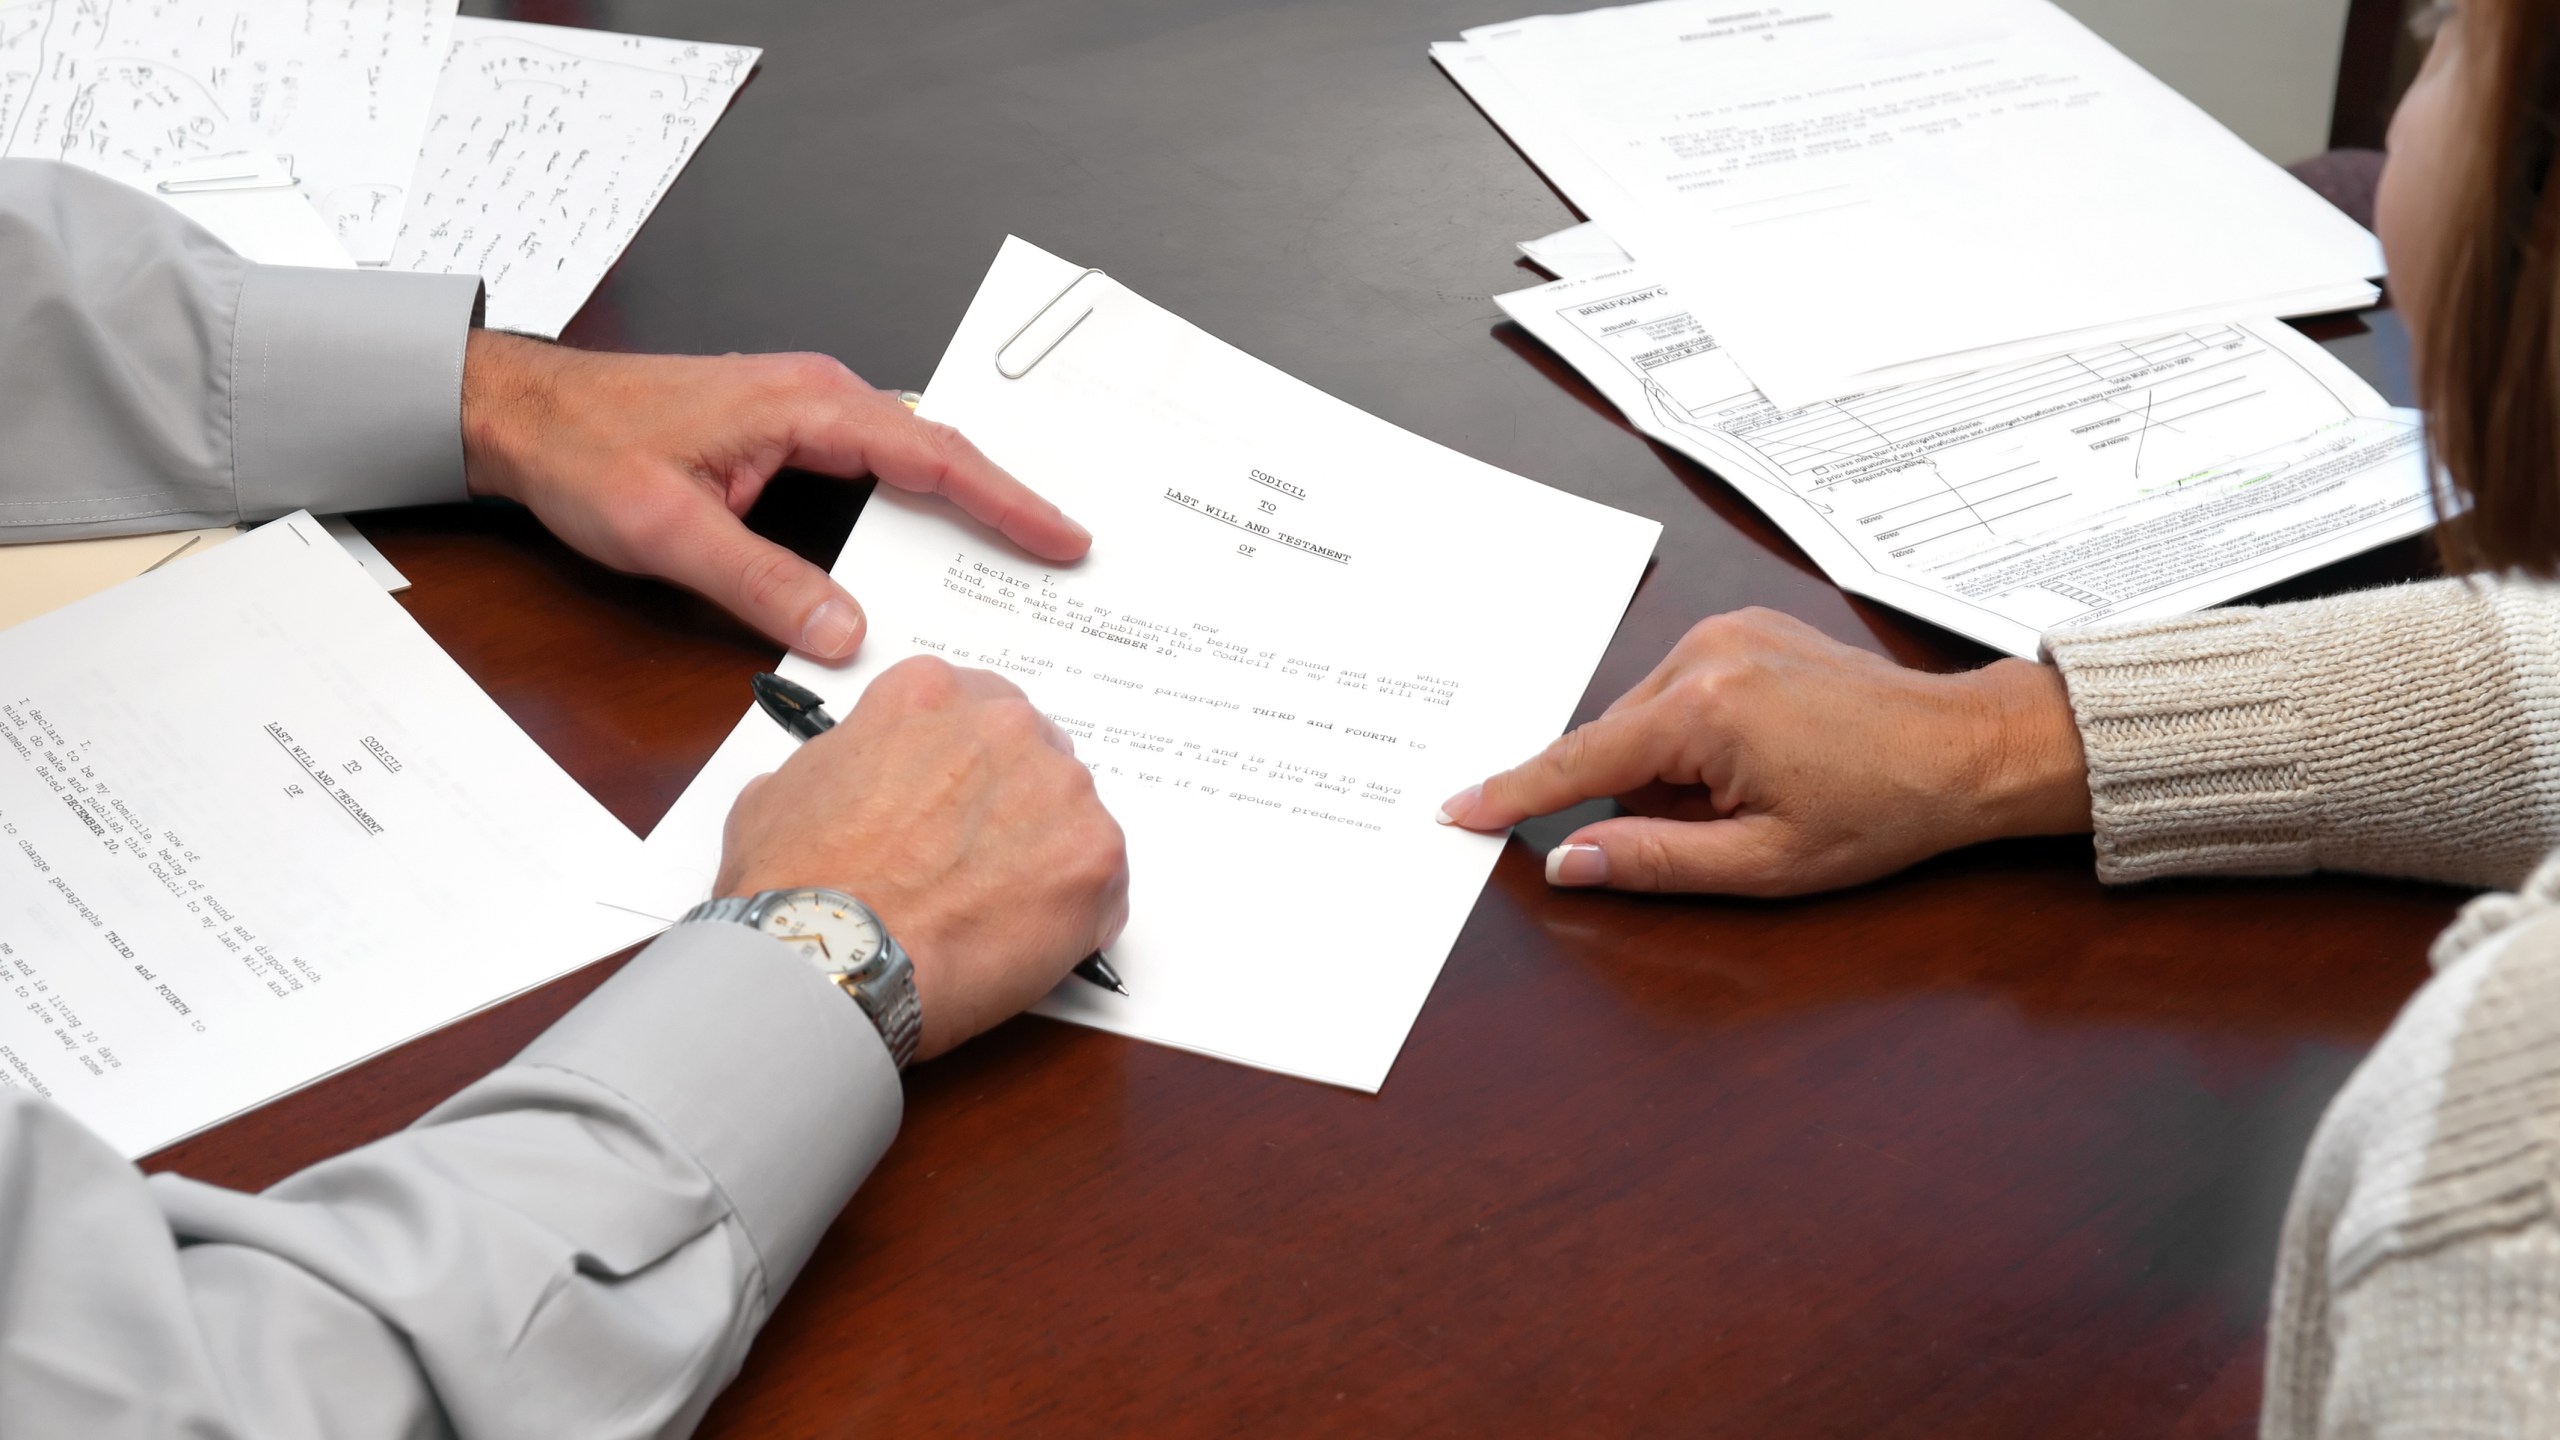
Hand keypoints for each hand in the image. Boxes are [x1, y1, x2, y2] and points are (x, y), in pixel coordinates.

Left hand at [460, 331, 1090, 659]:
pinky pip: (879, 463)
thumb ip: (763, 585)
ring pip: (914, 456)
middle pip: (941, 451)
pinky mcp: (790, 430)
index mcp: (807, 405)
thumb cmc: (585, 449)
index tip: (1062, 538)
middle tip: (1067, 552)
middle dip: (1009, 501)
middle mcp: (818, 396)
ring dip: (968, 500)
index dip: (1006, 502)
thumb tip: (844, 632)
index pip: (933, 456)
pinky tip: (937, 536)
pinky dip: (923, 497)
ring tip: (1022, 549)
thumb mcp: (670, 532)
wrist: (521, 411)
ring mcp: (806, 409)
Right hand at [714, 656, 1128, 1061]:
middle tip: (976, 861)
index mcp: (929, 695)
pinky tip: (1023, 943)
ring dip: (1044, 857)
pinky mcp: (1095, 858)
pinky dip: (1074, 915)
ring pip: (1072, 818)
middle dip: (1013, 804)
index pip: (975, 708)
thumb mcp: (780, 793)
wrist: (834, 958)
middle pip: (1034, 755)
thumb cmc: (797, 887)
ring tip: (992, 913)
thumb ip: (838, 766)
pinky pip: (1103, 885)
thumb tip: (847, 787)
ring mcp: (1059, 790)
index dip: (965, 765)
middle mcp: (1004, 727)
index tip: (955, 803)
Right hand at [1436, 609, 2091, 896]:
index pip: (1578, 760)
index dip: (1513, 794)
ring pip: (1644, 714)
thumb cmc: (1882, 810)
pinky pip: (1679, 689)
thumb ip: (1652, 860)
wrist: (1965, 749)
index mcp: (1703, 711)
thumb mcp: (1762, 863)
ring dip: (1665, 764)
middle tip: (1713, 830)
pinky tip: (1750, 761)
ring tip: (1750, 795)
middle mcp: (1704, 654)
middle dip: (1632, 793)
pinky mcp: (1746, 628)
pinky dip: (1688, 733)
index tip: (1458, 809)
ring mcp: (1726, 633)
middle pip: (1612, 737)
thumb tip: (1570, 861)